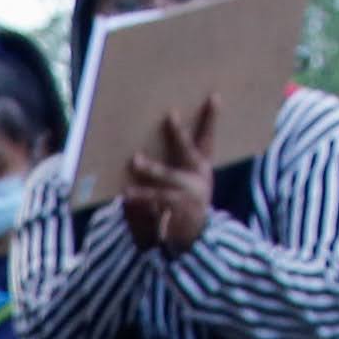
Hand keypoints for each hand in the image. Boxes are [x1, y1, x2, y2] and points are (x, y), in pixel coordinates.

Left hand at [119, 100, 217, 254]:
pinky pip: (155, 203)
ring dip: (152, 168)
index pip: (207, 138)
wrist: (195, 242)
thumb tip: (155, 136)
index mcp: (201, 168)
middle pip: (188, 151)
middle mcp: (198, 178)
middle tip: (170, 115)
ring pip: (168, 177)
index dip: (211, 118)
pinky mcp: (176, 214)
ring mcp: (189, 196)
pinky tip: (125, 196)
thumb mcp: (187, 182)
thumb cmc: (184, 205)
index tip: (213, 97)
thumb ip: (177, 160)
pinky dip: (140, 199)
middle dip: (179, 134)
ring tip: (135, 160)